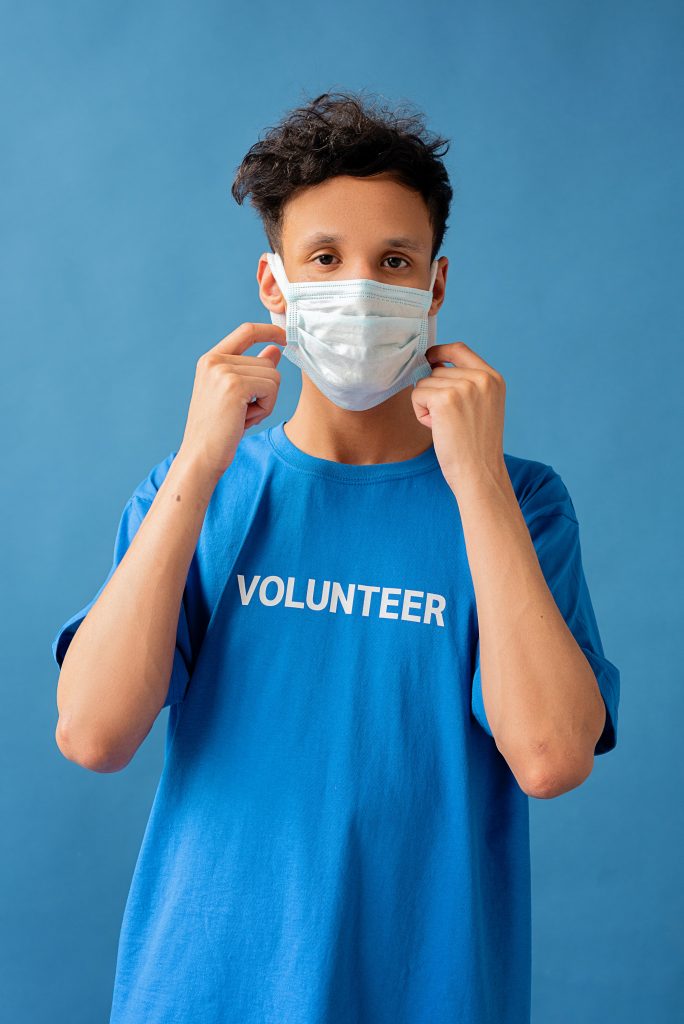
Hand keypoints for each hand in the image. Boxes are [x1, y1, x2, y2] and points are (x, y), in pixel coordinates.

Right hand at [178, 322, 285, 483]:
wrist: (201, 456)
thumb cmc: (219, 430)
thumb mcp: (237, 395)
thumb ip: (254, 370)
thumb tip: (275, 350)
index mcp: (210, 360)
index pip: (246, 331)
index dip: (270, 330)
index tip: (285, 336)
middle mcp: (214, 360)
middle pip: (267, 362)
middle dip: (266, 391)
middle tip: (244, 413)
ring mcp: (223, 371)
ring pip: (273, 376)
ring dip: (266, 401)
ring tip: (243, 417)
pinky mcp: (235, 385)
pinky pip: (272, 388)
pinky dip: (266, 408)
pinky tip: (247, 420)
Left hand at [411, 341, 506, 489]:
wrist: (480, 473)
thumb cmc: (476, 447)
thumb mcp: (482, 407)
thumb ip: (465, 384)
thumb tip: (431, 364)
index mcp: (493, 378)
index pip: (460, 349)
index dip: (440, 351)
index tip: (429, 358)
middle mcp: (481, 378)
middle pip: (437, 370)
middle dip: (434, 393)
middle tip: (450, 420)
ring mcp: (464, 387)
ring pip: (425, 382)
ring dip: (427, 405)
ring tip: (446, 426)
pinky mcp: (445, 399)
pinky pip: (417, 394)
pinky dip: (420, 413)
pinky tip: (437, 428)